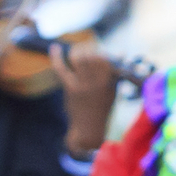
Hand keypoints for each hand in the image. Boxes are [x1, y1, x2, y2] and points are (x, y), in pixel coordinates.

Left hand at [50, 36, 121, 157]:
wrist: (89, 129)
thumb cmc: (102, 108)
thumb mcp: (113, 91)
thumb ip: (115, 72)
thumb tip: (120, 52)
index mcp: (109, 83)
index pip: (104, 59)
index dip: (100, 51)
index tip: (98, 50)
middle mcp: (96, 83)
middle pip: (91, 56)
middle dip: (88, 47)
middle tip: (87, 47)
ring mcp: (82, 85)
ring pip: (78, 59)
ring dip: (77, 50)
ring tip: (77, 49)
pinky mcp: (70, 88)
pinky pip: (61, 69)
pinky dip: (56, 57)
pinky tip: (55, 47)